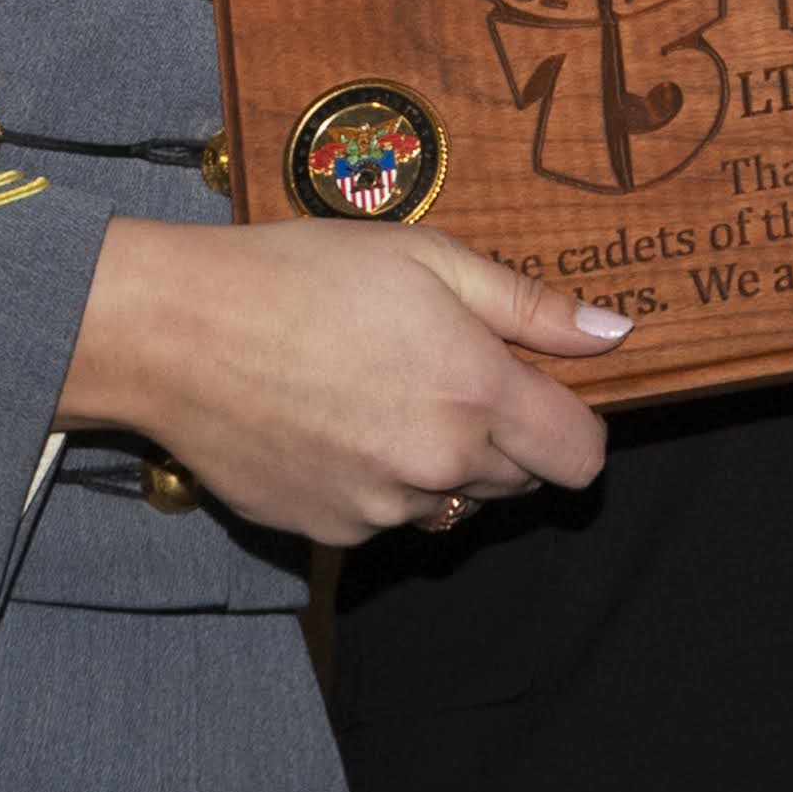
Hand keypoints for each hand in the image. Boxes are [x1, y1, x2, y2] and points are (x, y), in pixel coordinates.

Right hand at [58, 216, 623, 543]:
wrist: (179, 332)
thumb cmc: (302, 276)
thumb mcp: (428, 258)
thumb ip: (530, 306)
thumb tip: (613, 335)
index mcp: (475, 395)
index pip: (581, 456)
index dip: (573, 420)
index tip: (541, 387)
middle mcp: (437, 468)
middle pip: (520, 479)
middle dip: (504, 433)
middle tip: (444, 367)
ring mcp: (381, 510)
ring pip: (451, 500)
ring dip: (439, 460)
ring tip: (379, 387)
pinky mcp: (329, 534)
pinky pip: (386, 515)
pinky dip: (377, 479)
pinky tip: (333, 419)